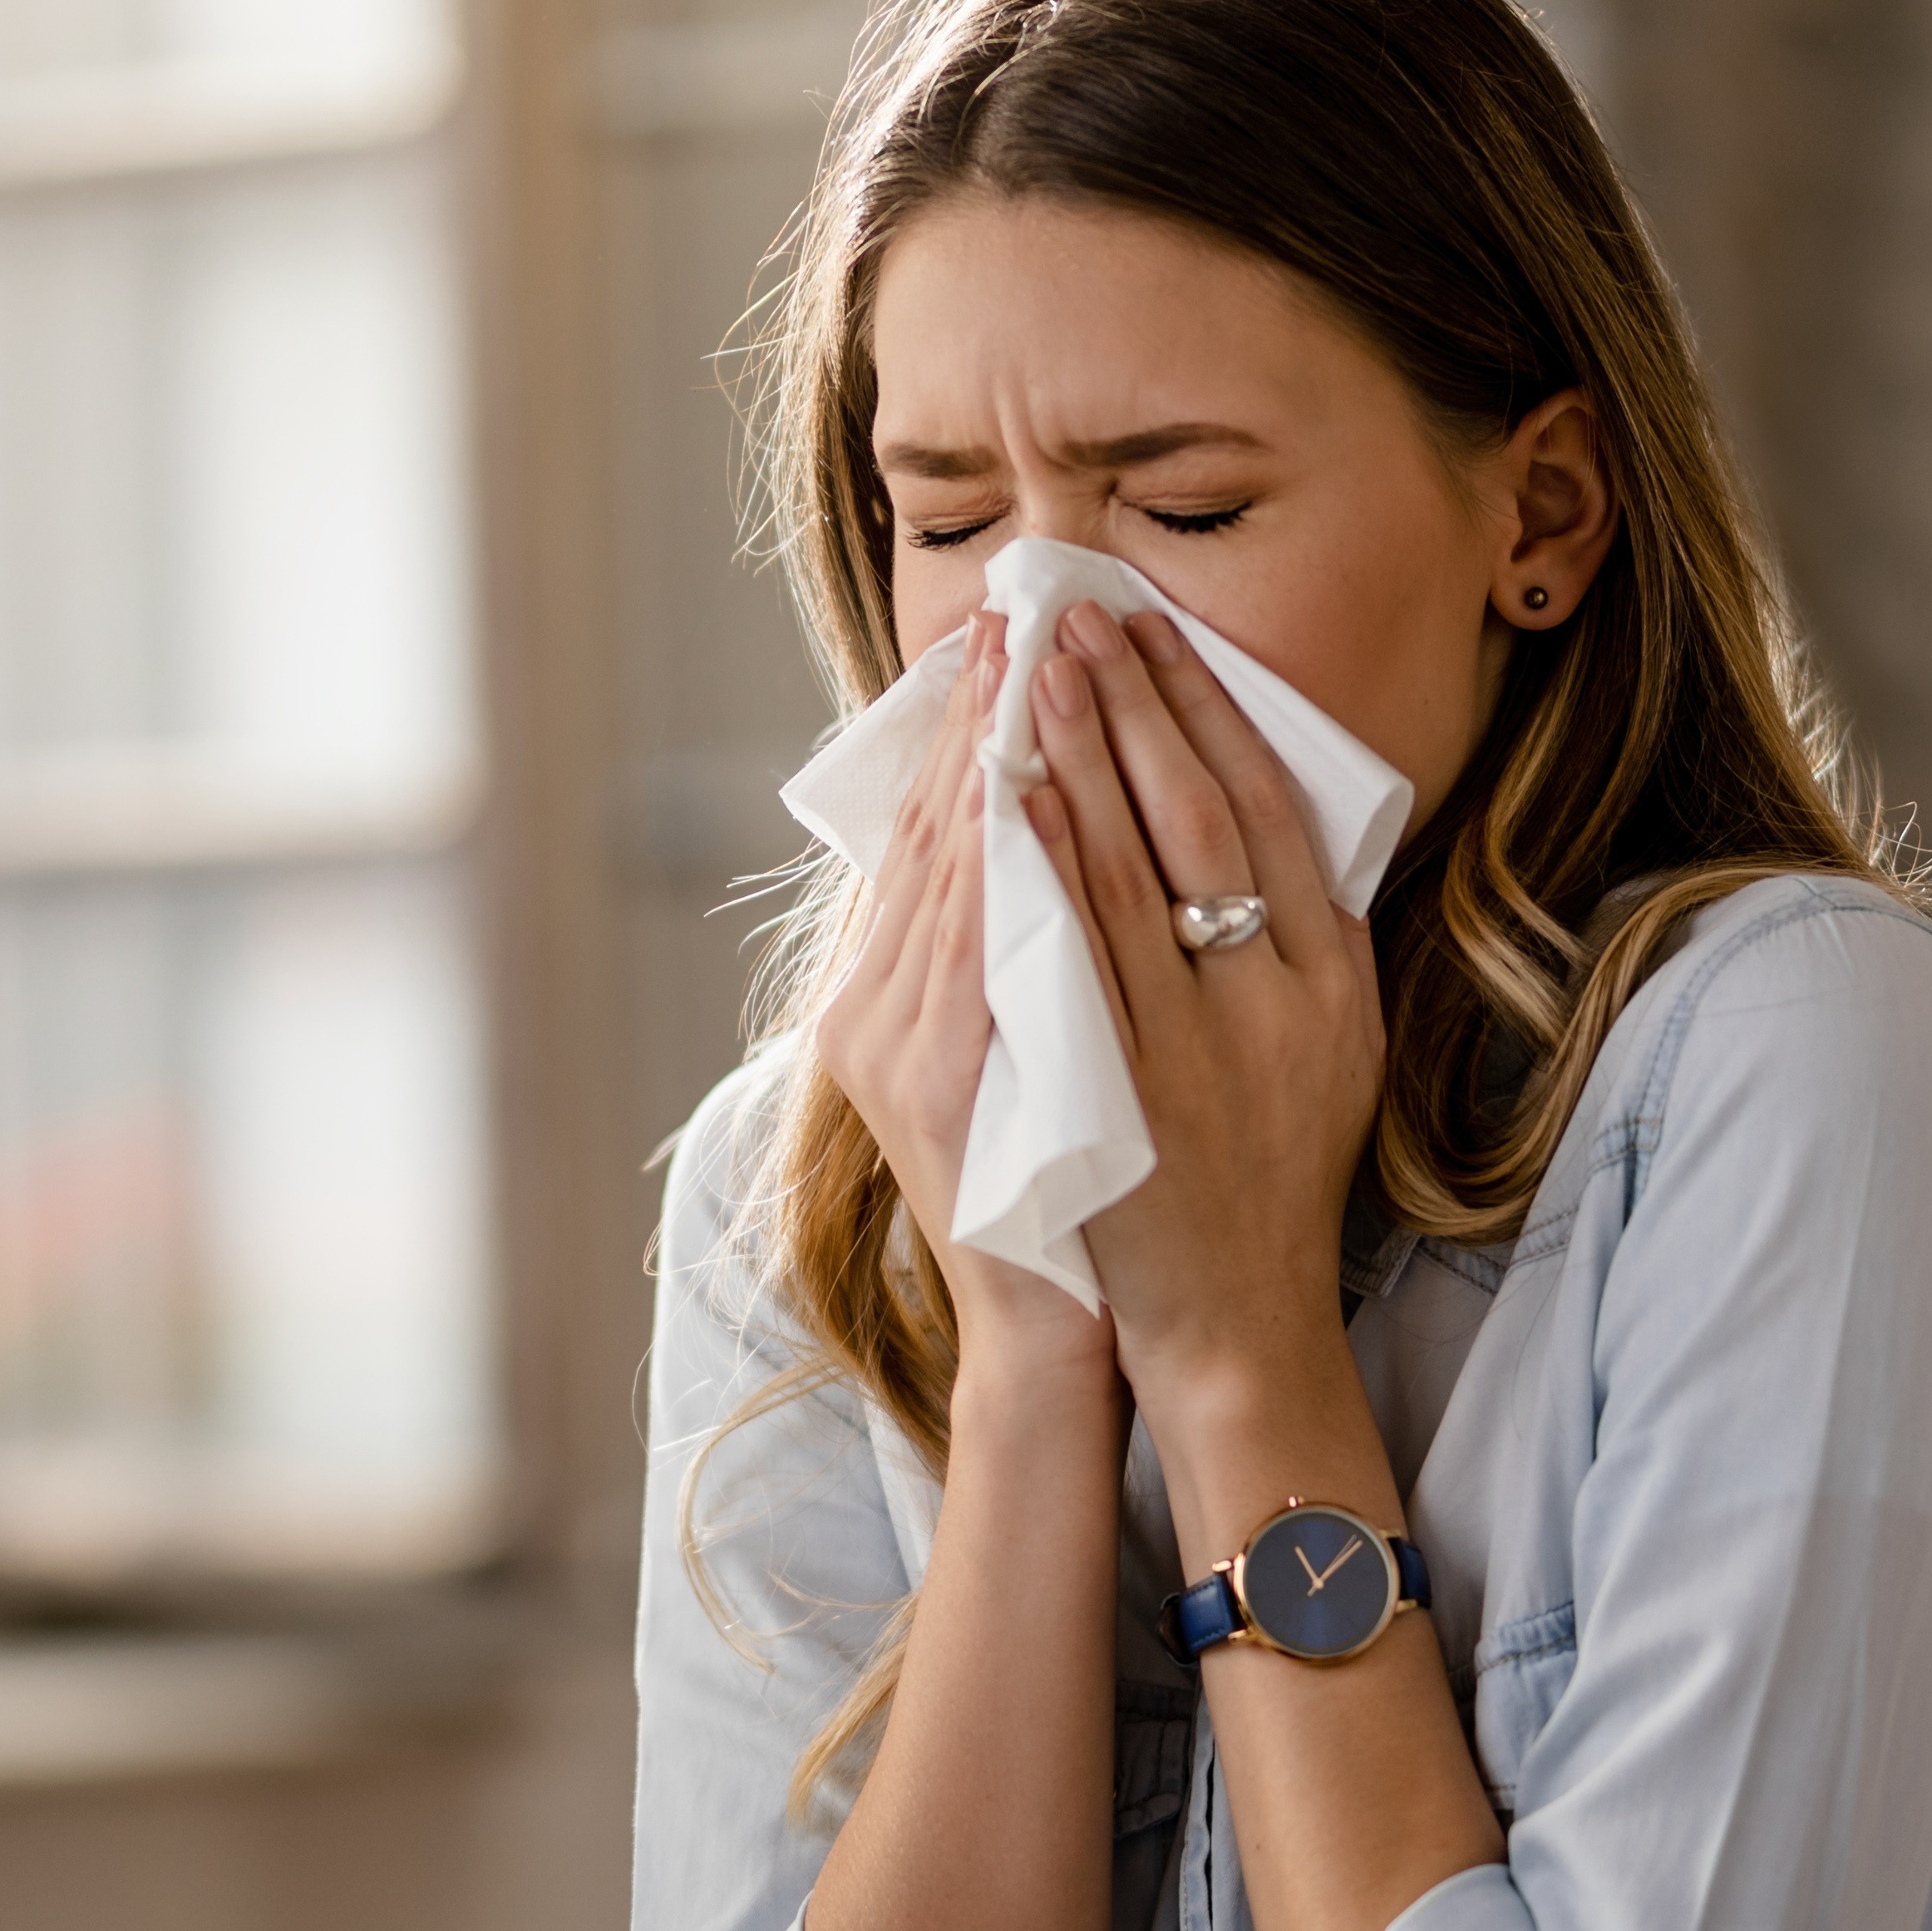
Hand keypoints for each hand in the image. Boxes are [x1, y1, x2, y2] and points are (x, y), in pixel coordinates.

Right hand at [817, 609, 1116, 1389]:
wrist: (1059, 1320)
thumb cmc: (1060, 1179)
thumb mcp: (1016, 1047)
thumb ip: (1008, 952)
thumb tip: (1037, 832)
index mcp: (884, 996)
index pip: (929, 831)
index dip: (965, 726)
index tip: (1005, 633)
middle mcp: (871, 1013)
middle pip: (931, 834)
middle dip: (979, 715)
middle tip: (1021, 610)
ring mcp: (898, 1051)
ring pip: (948, 875)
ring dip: (993, 762)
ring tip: (1033, 665)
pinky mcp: (938, 1089)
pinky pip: (978, 953)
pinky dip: (1007, 866)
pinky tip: (1036, 794)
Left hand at [1019, 602, 1384, 1400]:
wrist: (1238, 1316)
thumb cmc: (1268, 1170)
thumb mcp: (1324, 1042)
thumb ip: (1296, 938)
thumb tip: (1251, 813)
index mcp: (1334, 974)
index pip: (1267, 804)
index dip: (1207, 707)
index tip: (1152, 629)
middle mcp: (1280, 995)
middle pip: (1202, 811)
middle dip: (1134, 702)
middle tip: (1076, 613)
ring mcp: (1202, 1041)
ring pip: (1135, 867)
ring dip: (1080, 757)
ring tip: (1033, 668)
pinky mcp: (1128, 1087)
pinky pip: (1082, 953)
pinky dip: (1051, 865)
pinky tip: (1016, 796)